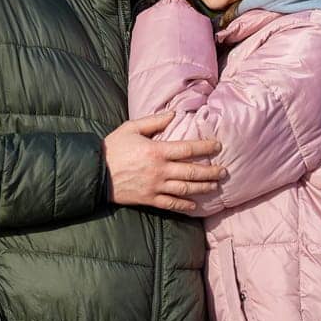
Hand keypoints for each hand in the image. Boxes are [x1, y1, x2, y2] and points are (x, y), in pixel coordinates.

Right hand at [104, 111, 224, 212]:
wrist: (95, 172)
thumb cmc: (113, 148)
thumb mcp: (131, 128)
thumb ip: (154, 121)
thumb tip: (174, 114)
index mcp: (157, 151)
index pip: (188, 148)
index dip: (206, 147)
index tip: (218, 147)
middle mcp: (160, 170)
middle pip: (192, 172)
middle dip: (211, 172)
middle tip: (225, 171)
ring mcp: (155, 187)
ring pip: (186, 189)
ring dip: (203, 188)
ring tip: (215, 186)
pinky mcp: (149, 199)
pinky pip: (171, 204)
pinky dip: (184, 206)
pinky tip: (195, 206)